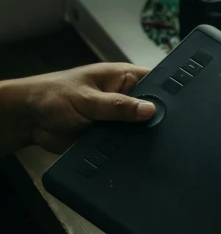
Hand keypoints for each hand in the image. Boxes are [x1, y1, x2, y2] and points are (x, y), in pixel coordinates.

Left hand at [19, 63, 154, 152]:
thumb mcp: (88, 99)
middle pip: (151, 109)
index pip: (155, 81)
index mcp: (123, 78)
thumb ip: (118, 106)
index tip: (177, 108)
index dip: (166, 93)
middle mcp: (124, 97)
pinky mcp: (111, 137)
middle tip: (161, 130)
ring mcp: (119, 118)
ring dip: (140, 137)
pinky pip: (126, 145)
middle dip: (154, 120)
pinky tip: (132, 155)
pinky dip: (127, 150)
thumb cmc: (53, 95)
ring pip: (140, 130)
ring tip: (145, 143)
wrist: (30, 120)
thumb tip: (149, 109)